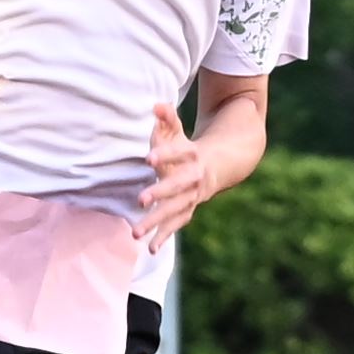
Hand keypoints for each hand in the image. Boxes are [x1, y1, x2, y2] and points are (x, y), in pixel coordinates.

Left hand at [137, 106, 214, 246]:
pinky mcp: (188, 210)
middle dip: (160, 193)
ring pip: (175, 210)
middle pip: (177, 186)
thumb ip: (167, 118)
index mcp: (193, 155)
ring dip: (156, 222)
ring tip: (134, 233)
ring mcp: (192, 196)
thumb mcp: (179, 131)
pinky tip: (151, 249)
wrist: (218, 167)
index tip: (148, 158)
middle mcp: (194, 178)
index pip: (179, 153)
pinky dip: (164, 236)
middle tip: (140, 200)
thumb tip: (156, 104)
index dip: (165, 155)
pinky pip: (176, 224)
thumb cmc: (188, 148)